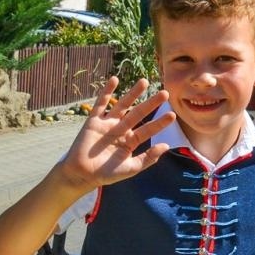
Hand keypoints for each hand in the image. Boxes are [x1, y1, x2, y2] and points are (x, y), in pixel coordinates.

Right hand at [59, 76, 174, 189]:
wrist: (81, 175)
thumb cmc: (106, 174)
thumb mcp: (131, 168)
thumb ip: (148, 158)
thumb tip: (166, 146)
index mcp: (130, 141)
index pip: (148, 130)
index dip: (159, 123)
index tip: (172, 115)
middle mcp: (121, 130)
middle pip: (138, 113)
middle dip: (151, 104)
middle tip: (165, 93)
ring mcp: (107, 124)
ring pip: (122, 105)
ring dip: (133, 93)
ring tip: (144, 81)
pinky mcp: (93, 121)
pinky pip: (101, 104)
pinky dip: (106, 92)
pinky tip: (115, 80)